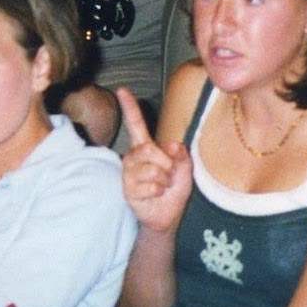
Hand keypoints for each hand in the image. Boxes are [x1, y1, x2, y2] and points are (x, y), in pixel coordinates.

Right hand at [117, 86, 192, 233]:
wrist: (165, 216)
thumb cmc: (172, 190)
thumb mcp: (184, 171)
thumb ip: (181, 156)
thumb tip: (172, 144)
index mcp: (145, 147)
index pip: (135, 124)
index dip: (129, 107)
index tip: (122, 90)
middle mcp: (133, 156)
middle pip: (150, 149)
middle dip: (166, 165)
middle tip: (167, 177)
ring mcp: (128, 173)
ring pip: (152, 169)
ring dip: (163, 181)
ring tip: (160, 188)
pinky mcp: (127, 188)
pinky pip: (149, 186)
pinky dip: (158, 192)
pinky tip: (154, 196)